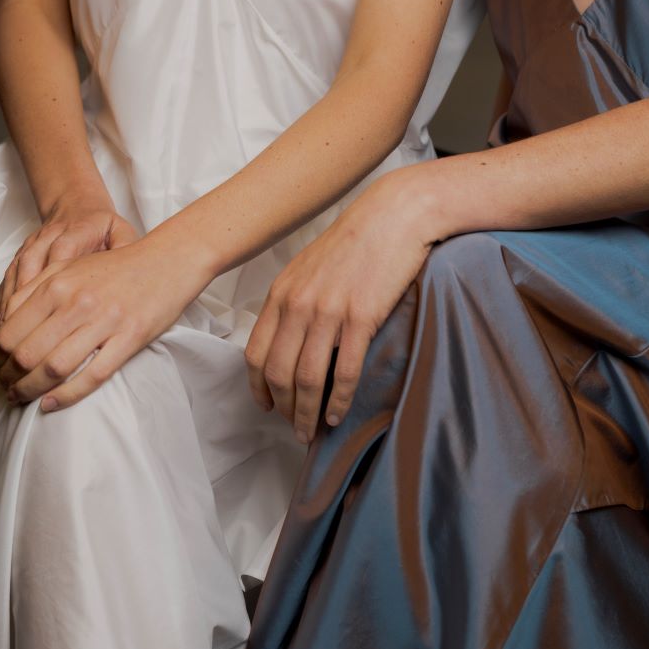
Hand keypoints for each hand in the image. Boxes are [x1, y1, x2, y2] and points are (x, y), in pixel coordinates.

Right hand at [0, 202, 139, 349]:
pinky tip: (5, 328)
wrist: (76, 205)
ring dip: (14, 307)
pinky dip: (5, 304)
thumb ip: (126, 248)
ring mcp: (32, 246)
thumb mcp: (121, 231)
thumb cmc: (102, 227)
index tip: (57, 311)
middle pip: (33, 265)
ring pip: (18, 275)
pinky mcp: (20, 256)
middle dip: (30, 301)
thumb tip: (133, 270)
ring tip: (13, 337)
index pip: (63, 251)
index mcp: (77, 229)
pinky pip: (9, 280)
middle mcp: (49, 236)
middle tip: (30, 334)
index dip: (56, 282)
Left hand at [0, 234, 202, 412]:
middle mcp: (76, 303)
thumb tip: (4, 322)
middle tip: (6, 387)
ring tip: (22, 398)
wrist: (166, 262)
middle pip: (27, 353)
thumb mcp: (69, 268)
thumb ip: (35, 290)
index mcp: (57, 285)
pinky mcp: (129, 339)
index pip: (11, 330)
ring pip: (54, 368)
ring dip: (30, 390)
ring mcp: (104, 322)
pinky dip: (66, 395)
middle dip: (9, 378)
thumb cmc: (115, 269)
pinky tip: (51, 403)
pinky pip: (92, 376)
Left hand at [245, 174, 433, 443]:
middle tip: (293, 429)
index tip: (267, 406)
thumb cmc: (355, 242)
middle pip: (278, 372)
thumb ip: (295, 300)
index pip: (255, 352)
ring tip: (312, 432)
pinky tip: (337, 414)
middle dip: (284, 407)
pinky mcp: (360, 318)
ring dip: (306, 413)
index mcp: (282, 293)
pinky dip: (337, 400)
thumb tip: (288, 338)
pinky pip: (343, 372)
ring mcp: (328, 312)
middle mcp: (298, 305)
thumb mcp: (310, 267)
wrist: (392, 217)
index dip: (258, 387)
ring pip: (307, 378)